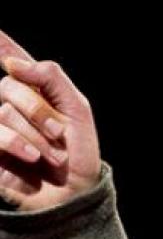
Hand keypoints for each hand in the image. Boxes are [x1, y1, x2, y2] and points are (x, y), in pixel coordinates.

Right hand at [0, 30, 100, 210]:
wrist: (74, 192)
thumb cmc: (79, 151)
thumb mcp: (76, 109)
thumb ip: (50, 78)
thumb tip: (12, 64)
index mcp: (36, 92)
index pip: (14, 61)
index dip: (3, 46)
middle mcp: (12, 106)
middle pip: (9, 87)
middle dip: (39, 110)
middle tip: (59, 133)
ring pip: (2, 112)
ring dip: (33, 134)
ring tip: (50, 155)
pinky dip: (15, 144)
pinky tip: (32, 157)